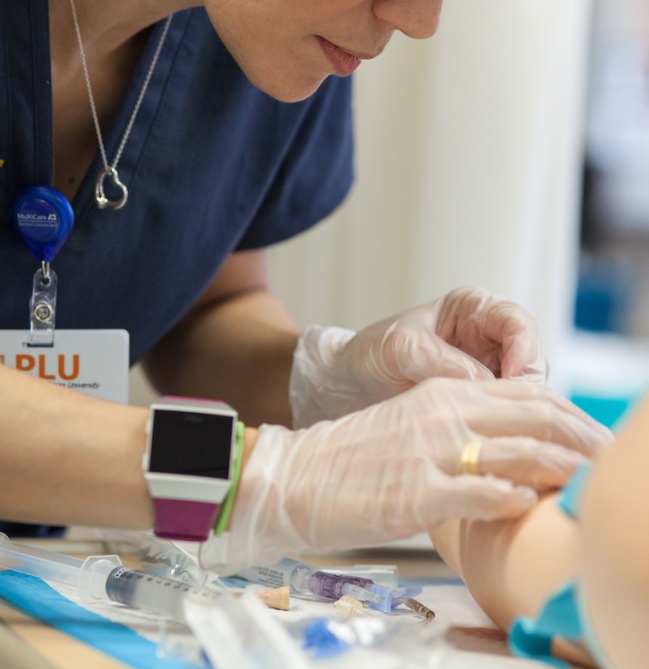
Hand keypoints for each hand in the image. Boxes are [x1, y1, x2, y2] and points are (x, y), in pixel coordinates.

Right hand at [202, 377, 610, 573]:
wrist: (293, 475)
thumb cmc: (351, 458)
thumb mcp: (410, 426)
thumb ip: (458, 428)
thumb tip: (506, 447)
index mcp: (441, 394)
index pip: (523, 392)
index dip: (567, 412)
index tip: (589, 433)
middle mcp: (442, 414)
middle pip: (532, 416)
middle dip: (576, 437)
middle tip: (601, 457)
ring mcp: (431, 452)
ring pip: (515, 450)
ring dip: (558, 466)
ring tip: (582, 481)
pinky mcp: (416, 491)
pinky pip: (478, 490)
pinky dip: (511, 495)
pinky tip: (527, 502)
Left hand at [290, 287, 546, 426]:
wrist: (347, 387)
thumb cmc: (371, 354)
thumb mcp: (399, 348)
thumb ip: (438, 359)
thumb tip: (481, 380)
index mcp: (473, 309)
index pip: (518, 324)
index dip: (525, 353)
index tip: (517, 384)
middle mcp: (490, 338)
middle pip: (534, 363)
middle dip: (534, 395)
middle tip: (526, 427)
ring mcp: (491, 372)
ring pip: (529, 397)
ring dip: (525, 421)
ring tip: (516, 447)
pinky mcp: (485, 406)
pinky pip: (510, 420)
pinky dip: (510, 436)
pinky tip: (503, 458)